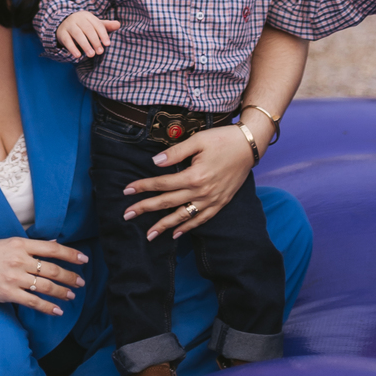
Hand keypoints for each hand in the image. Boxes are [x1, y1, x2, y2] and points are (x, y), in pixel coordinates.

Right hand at [0, 236, 87, 316]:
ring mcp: (13, 277)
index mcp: (19, 244)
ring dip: (61, 291)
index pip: (51, 248)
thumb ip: (28, 246)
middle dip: (69, 276)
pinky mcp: (7, 293)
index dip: (70, 254)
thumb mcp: (5, 243)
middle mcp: (18, 259)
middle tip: (81, 282)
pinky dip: (47, 307)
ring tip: (72, 295)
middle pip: (51, 268)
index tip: (83, 259)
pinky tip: (57, 311)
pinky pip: (33, 302)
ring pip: (45, 286)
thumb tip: (52, 242)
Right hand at [55, 11, 120, 58]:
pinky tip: (78, 56)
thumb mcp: (93, 25)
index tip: (107, 44)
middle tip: (100, 52)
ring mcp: (69, 25)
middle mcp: (77, 18)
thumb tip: (118, 24)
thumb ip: (106, 26)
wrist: (62, 23)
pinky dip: (72, 48)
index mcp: (87, 16)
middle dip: (95, 40)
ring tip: (91, 55)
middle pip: (87, 29)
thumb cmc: (83, 26)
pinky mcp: (61, 33)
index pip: (97, 24)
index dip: (103, 34)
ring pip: (77, 34)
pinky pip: (67, 40)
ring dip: (85, 45)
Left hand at [121, 123, 256, 241]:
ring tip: (149, 235)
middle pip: (168, 202)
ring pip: (183, 216)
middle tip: (126, 215)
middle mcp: (202, 192)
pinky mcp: (220, 203)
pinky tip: (176, 234)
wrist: (249, 146)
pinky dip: (188, 227)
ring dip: (164, 226)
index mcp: (194, 176)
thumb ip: (175, 152)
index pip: (162, 183)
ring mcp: (212, 200)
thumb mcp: (198, 140)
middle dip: (146, 209)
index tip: (127, 190)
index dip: (143, 186)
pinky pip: (201, 220)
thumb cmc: (222, 139)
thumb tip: (155, 162)